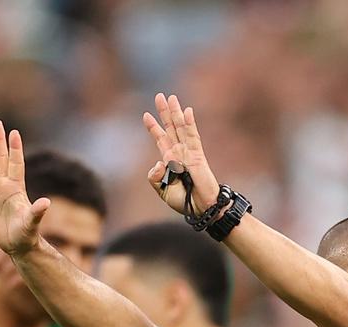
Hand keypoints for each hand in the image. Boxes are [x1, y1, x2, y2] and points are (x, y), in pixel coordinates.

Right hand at [0, 121, 49, 256]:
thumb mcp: (32, 222)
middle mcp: (6, 185)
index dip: (15, 148)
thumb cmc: (26, 234)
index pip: (16, 163)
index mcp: (17, 188)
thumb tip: (46, 202)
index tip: (14, 132)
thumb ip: (37, 212)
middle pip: (1, 158)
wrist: (17, 244)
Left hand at [142, 93, 220, 214]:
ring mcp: (189, 153)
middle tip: (159, 96)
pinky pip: (193, 137)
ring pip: (181, 128)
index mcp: (170, 161)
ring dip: (175, 112)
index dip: (153, 127)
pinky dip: (190, 124)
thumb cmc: (184, 202)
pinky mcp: (198, 156)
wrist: (201, 208)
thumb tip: (158, 162)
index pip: (161, 139)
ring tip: (171, 97)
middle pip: (171, 128)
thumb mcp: (162, 190)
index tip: (146, 115)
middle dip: (164, 112)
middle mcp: (179, 153)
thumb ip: (154, 177)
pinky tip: (188, 111)